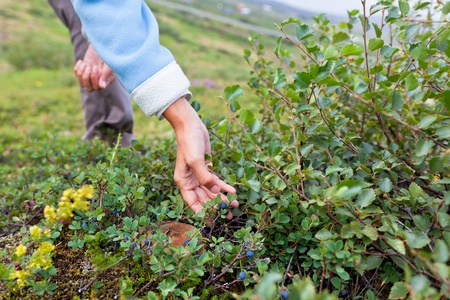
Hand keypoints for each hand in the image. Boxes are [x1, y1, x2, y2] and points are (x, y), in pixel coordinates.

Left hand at [73, 44, 115, 91]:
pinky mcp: (83, 70)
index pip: (97, 87)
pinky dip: (78, 68)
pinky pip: (77, 74)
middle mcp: (98, 81)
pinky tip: (82, 62)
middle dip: (86, 78)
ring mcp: (90, 77)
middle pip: (88, 88)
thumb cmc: (108, 55)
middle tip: (90, 67)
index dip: (94, 79)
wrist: (102, 45)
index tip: (96, 67)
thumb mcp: (108, 65)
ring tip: (85, 64)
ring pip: (81, 83)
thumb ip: (105, 75)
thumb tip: (101, 87)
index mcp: (106, 81)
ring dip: (81, 74)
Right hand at [163, 97, 237, 216]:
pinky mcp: (207, 168)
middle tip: (229, 215)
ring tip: (235, 205)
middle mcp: (191, 181)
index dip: (202, 212)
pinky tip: (233, 191)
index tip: (213, 221)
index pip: (192, 202)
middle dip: (216, 207)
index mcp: (183, 182)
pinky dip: (224, 186)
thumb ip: (205, 177)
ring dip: (222, 198)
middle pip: (204, 199)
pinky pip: (216, 181)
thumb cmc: (189, 143)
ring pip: (212, 191)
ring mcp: (199, 175)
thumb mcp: (196, 161)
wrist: (191, 126)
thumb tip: (215, 190)